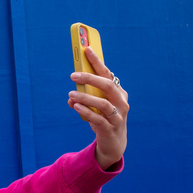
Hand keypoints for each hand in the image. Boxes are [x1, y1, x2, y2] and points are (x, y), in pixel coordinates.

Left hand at [68, 47, 128, 169]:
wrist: (113, 143)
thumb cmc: (104, 119)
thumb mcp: (96, 106)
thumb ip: (85, 98)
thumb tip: (71, 95)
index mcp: (119, 92)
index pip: (108, 74)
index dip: (98, 62)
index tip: (87, 49)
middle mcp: (121, 102)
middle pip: (108, 86)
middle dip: (91, 77)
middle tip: (73, 75)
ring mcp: (118, 116)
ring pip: (104, 103)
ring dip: (86, 97)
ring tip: (71, 93)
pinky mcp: (111, 129)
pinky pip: (98, 119)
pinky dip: (86, 112)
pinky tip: (75, 106)